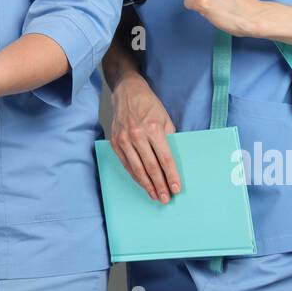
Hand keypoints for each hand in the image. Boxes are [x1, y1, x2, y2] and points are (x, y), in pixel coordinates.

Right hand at [109, 75, 180, 202]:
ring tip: (154, 195)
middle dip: (159, 185)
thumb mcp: (165, 118)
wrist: (127, 92)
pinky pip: (126, 164)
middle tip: (165, 198)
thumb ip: (169, 139)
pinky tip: (142, 183)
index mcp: (153, 129)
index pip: (165, 159)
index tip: (176, 189)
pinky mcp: (115, 142)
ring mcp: (124, 139)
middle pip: (151, 167)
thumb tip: (171, 160)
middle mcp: (137, 135)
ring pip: (137, 169)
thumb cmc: (149, 105)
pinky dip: (135, 175)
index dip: (171, 176)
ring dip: (147, 185)